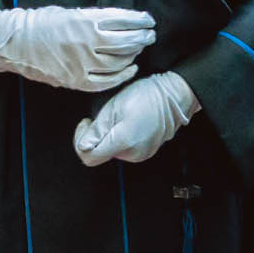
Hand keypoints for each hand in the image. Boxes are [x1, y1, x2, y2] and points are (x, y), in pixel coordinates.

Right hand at [0, 6, 154, 92]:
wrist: (13, 42)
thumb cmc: (40, 23)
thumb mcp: (69, 12)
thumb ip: (93, 18)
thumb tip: (121, 24)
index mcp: (84, 20)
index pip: (122, 20)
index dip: (139, 20)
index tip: (148, 20)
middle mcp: (86, 42)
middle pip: (125, 42)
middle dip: (142, 38)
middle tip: (149, 35)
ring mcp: (81, 63)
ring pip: (118, 62)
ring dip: (133, 55)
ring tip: (139, 50)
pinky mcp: (75, 80)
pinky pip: (105, 81)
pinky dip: (121, 76)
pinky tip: (130, 69)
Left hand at [74, 72, 199, 165]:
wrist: (172, 95)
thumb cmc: (145, 96)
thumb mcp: (114, 107)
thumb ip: (97, 130)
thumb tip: (82, 146)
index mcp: (123, 142)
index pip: (89, 157)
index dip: (81, 141)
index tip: (86, 123)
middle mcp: (133, 154)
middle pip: (101, 154)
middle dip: (97, 136)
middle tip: (104, 115)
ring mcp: (141, 154)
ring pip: (112, 151)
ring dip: (110, 136)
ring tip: (119, 117)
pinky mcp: (146, 152)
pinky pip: (125, 149)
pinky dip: (121, 138)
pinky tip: (128, 123)